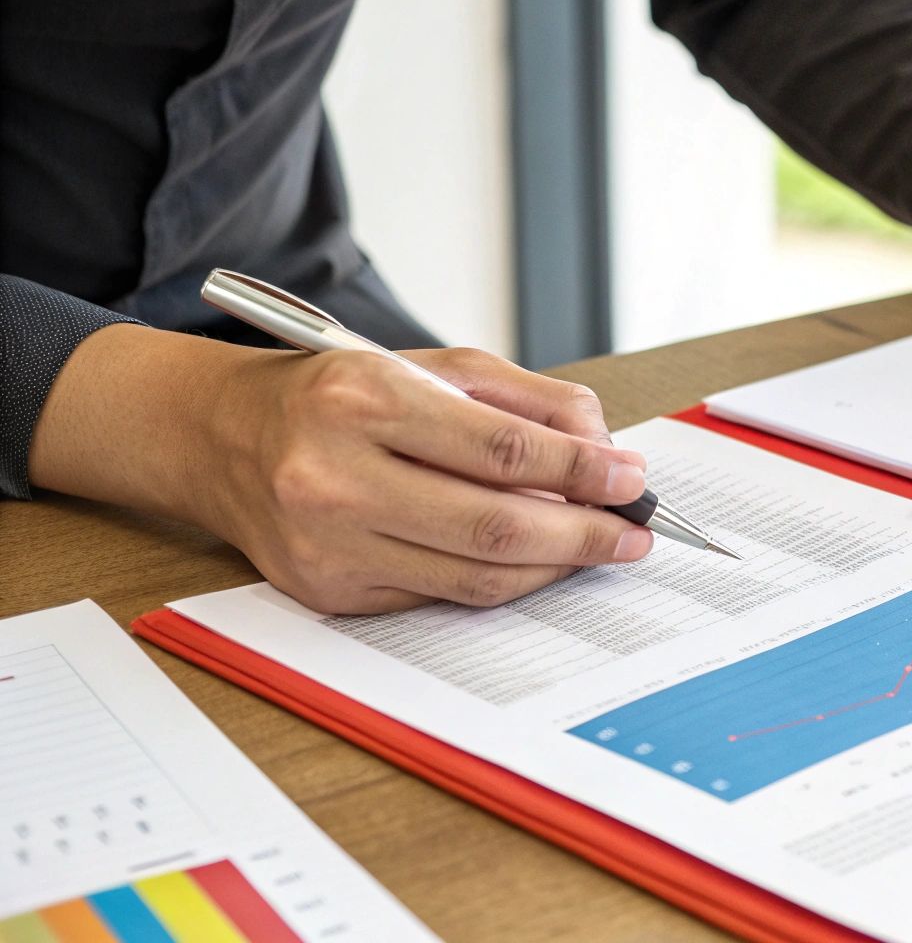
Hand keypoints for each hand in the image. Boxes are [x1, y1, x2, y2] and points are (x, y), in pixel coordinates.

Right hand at [30, 328, 652, 614]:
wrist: (223, 436)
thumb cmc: (339, 394)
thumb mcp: (433, 366)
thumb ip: (527, 402)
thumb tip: (604, 451)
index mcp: (364, 399)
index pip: (502, 450)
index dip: (580, 471)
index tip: (631, 478)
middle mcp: (335, 475)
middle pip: (494, 526)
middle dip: (584, 533)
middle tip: (635, 529)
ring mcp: (327, 543)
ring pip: (474, 577)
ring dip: (554, 566)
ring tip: (600, 547)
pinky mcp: (327, 591)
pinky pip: (441, 597)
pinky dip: (502, 583)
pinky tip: (538, 563)